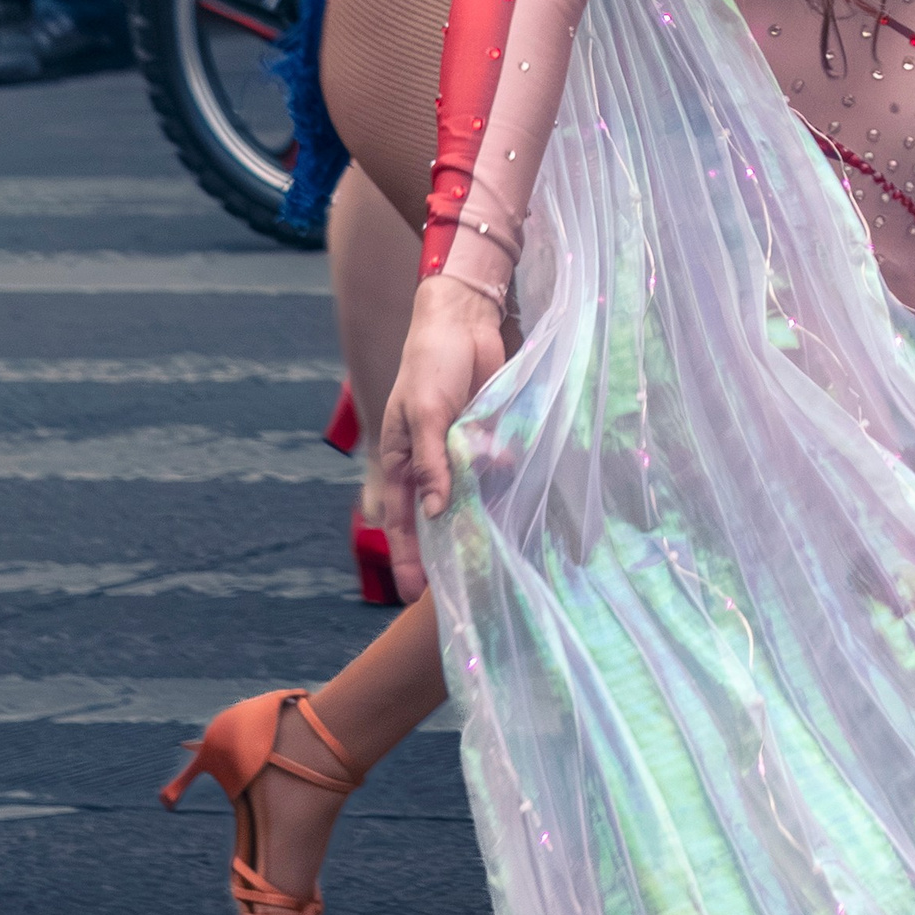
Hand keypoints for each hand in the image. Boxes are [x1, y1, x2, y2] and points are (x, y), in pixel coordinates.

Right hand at [377, 273, 508, 598]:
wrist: (463, 322)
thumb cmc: (428, 364)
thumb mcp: (423, 414)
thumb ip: (430, 462)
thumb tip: (437, 512)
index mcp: (401, 460)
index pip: (401, 519)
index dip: (407, 555)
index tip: (414, 592)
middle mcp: (430, 462)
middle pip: (437, 516)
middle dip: (446, 549)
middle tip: (461, 587)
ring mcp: (460, 450)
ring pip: (469, 496)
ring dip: (479, 519)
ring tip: (490, 559)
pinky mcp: (488, 436)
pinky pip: (495, 469)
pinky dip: (502, 483)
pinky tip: (513, 503)